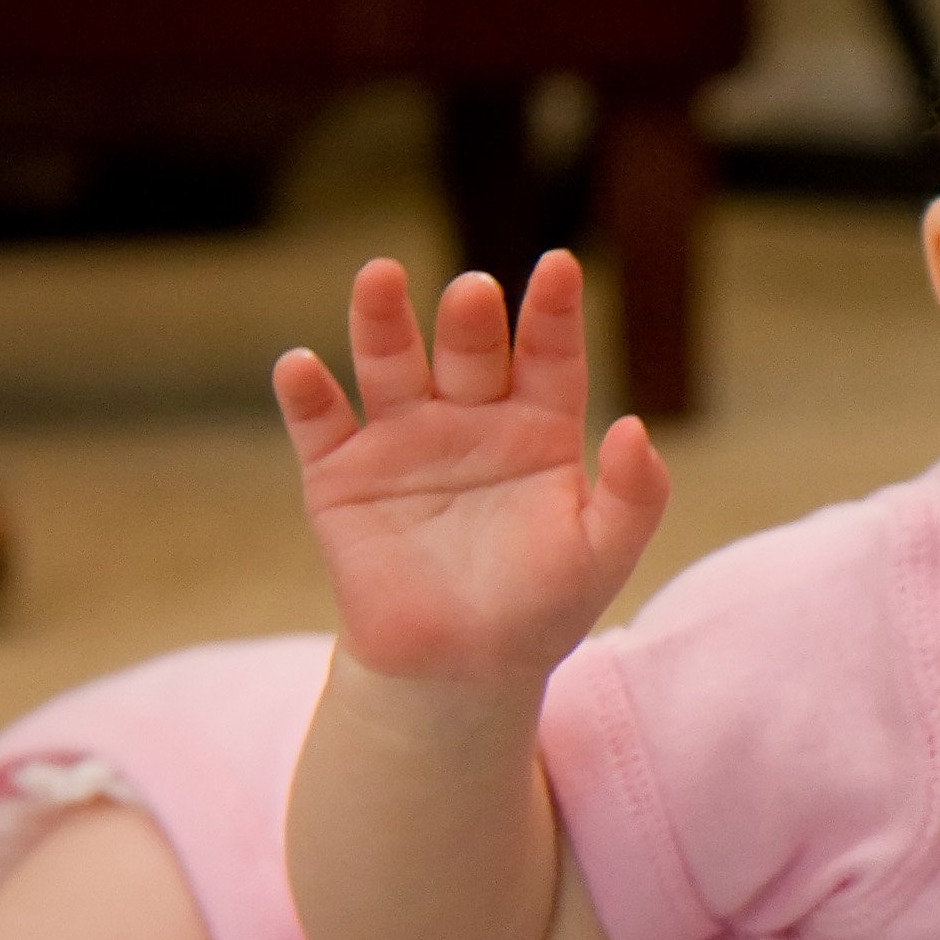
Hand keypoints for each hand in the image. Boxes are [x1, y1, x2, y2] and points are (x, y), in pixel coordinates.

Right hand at [271, 252, 668, 682]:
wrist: (459, 672)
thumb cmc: (541, 608)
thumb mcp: (603, 556)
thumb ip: (635, 495)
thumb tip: (637, 429)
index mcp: (537, 427)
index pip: (548, 355)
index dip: (553, 312)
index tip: (561, 266)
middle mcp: (468, 418)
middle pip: (468, 350)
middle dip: (470, 319)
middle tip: (474, 292)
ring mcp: (401, 440)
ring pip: (389, 365)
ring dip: (382, 322)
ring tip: (380, 277)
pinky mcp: (340, 475)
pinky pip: (321, 424)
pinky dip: (307, 394)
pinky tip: (301, 366)